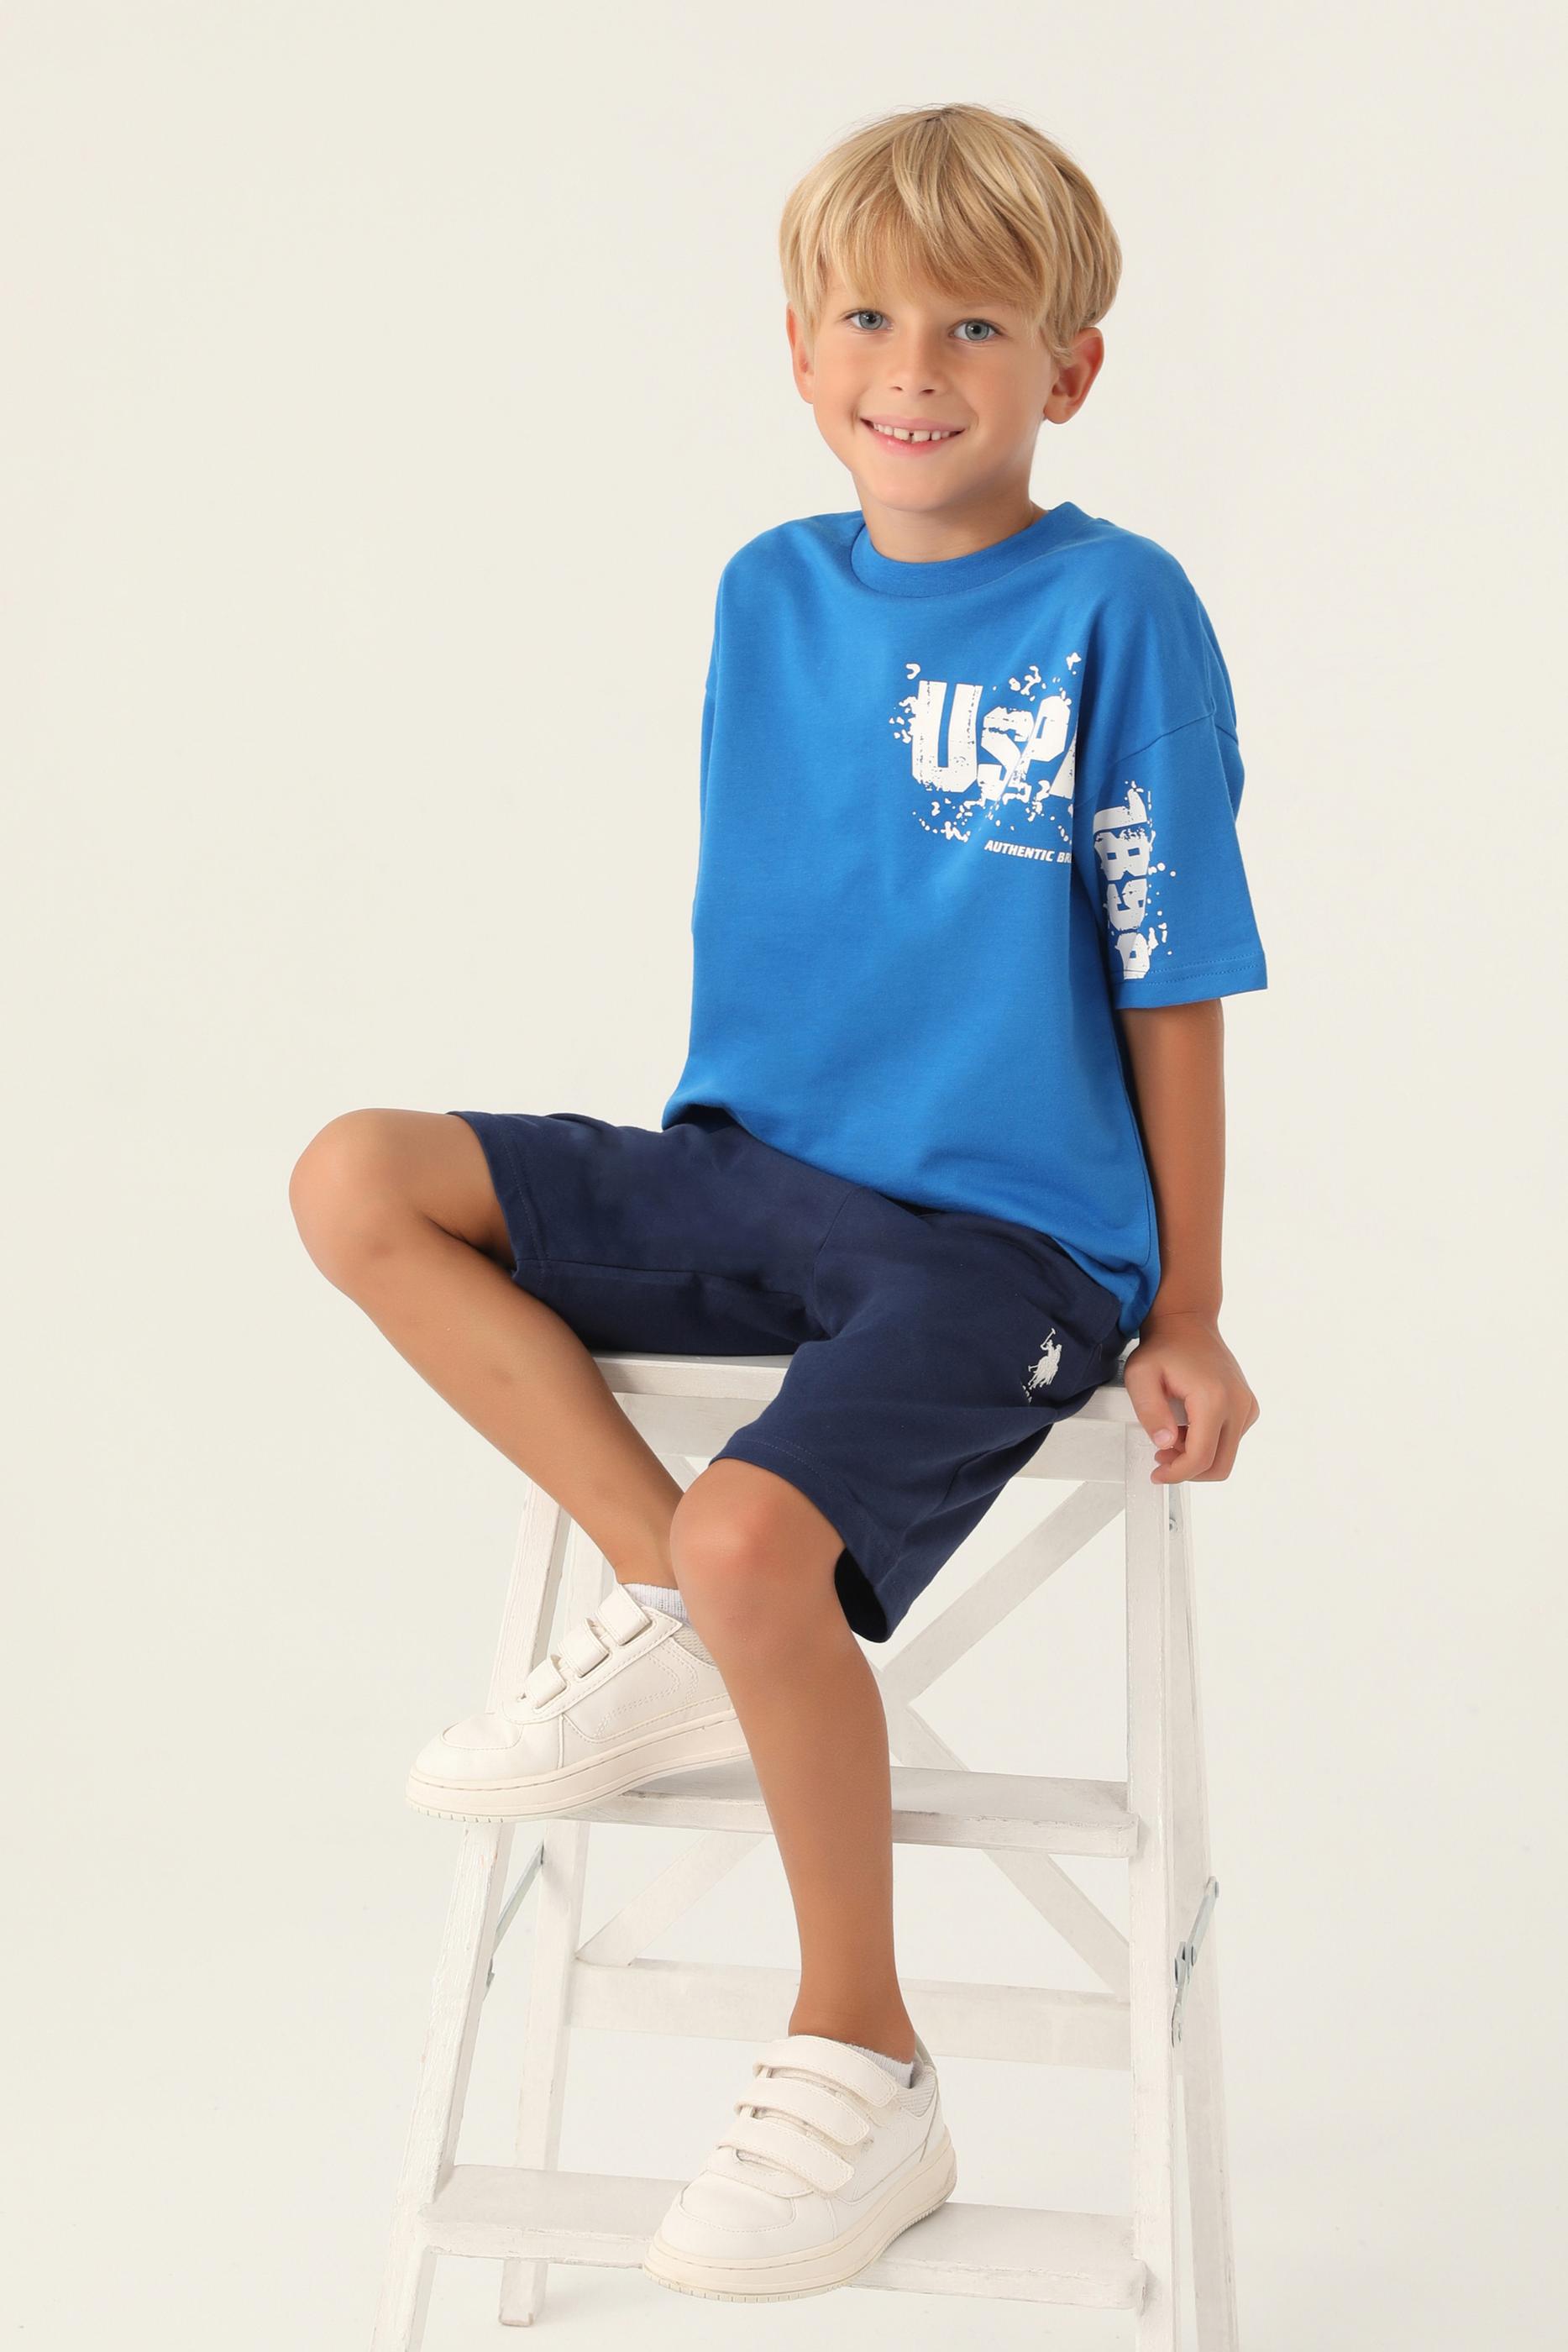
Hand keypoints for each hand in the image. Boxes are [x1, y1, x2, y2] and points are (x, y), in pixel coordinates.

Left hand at [1122, 1310, 1259, 1482]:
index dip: (1177, 1474)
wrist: (1187, 1323)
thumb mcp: (1140, 1376)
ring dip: (1197, 1457)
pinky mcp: (1247, 1407)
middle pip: (1220, 1465)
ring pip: (1225, 1455)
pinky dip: (1209, 1444)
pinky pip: (1231, 1440)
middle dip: (1188, 1470)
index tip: (1157, 1474)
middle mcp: (1238, 1404)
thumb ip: (1149, 1411)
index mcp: (1214, 1398)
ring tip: (1171, 1436)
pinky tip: (1188, 1428)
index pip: (1201, 1457)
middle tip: (1162, 1458)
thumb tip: (1165, 1443)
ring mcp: (1247, 1405)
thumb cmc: (1164, 1347)